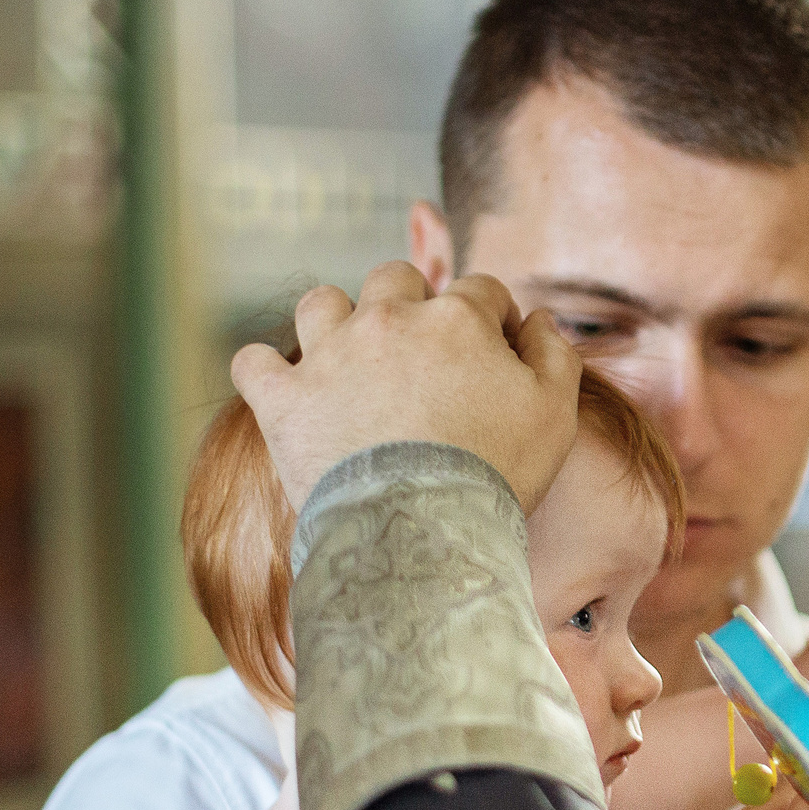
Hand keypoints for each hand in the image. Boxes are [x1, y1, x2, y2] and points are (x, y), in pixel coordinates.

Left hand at [230, 262, 582, 511]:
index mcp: (456, 317)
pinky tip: (285, 389)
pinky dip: (265, 372)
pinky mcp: (283, 399)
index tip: (493, 348)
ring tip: (349, 358)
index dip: (491, 316)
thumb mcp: (555, 413)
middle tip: (420, 352)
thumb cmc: (496, 473)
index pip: (480, 290)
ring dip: (335, 321)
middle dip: (411, 303)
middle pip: (396, 278)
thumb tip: (539, 319)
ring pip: (321, 303)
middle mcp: (388, 319)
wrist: (420, 531)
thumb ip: (554, 355)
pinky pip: (253, 362)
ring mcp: (328, 355)